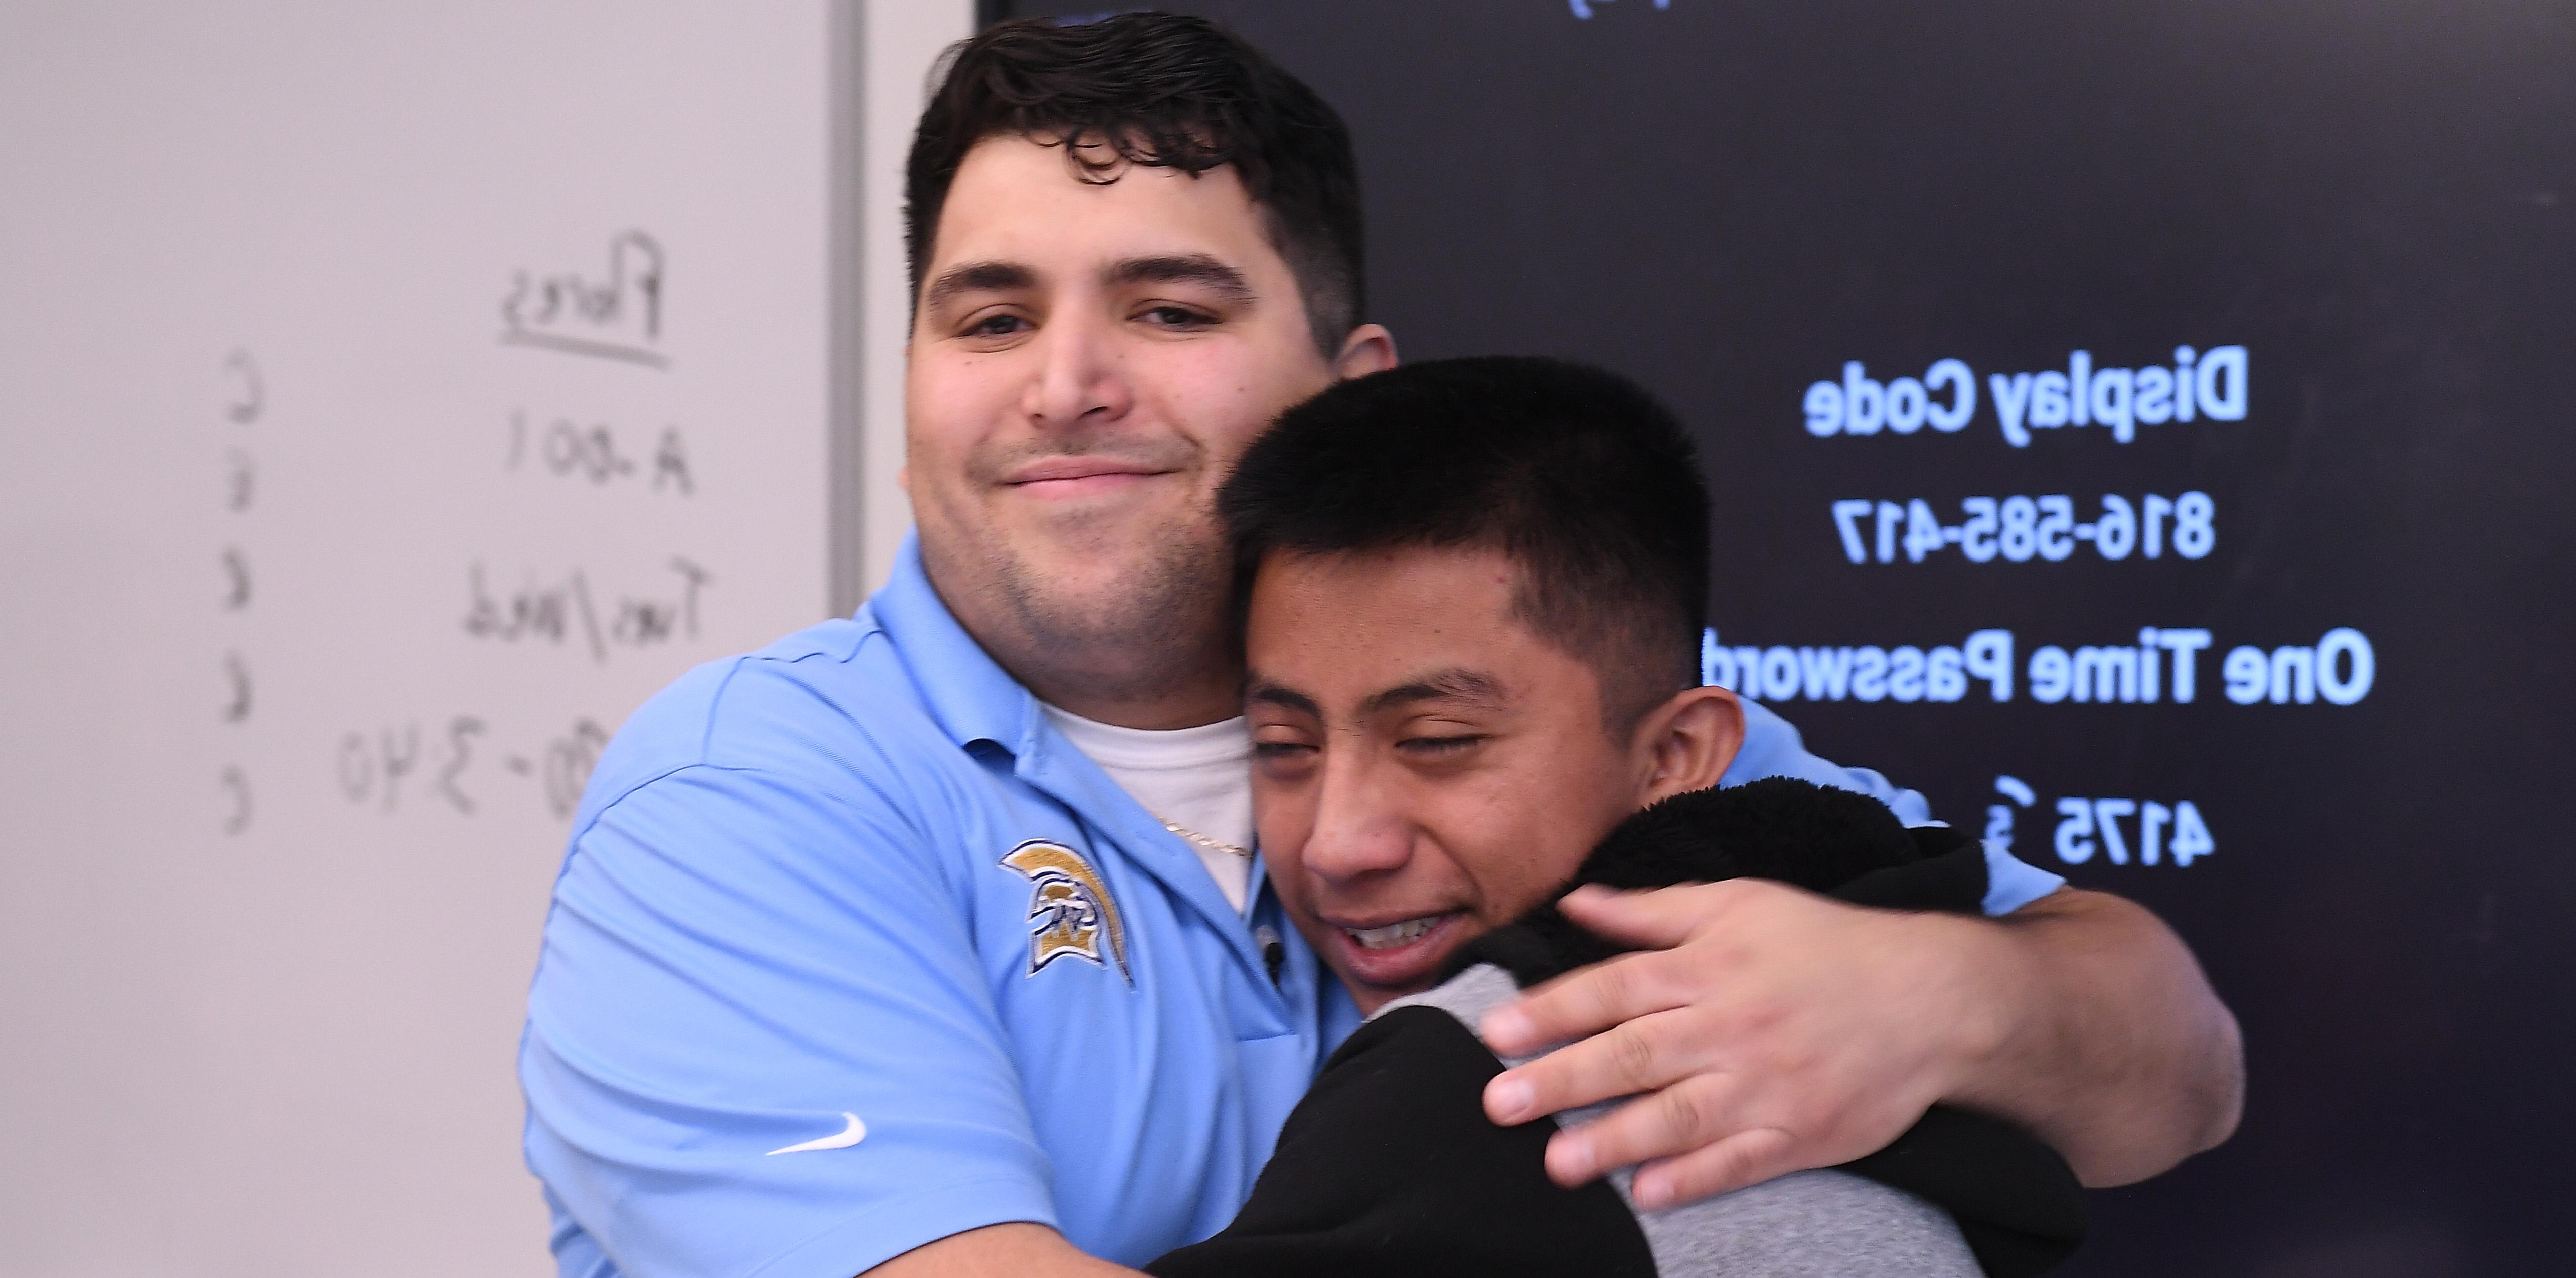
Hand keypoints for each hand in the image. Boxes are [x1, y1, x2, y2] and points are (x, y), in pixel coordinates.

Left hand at [1476, 879, 2012, 1208]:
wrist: (1932, 997)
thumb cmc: (1825, 944)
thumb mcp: (1739, 903)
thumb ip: (1652, 911)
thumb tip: (1576, 904)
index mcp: (1711, 966)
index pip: (1616, 988)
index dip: (1553, 1009)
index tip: (1496, 1031)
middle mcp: (1733, 1025)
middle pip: (1636, 1054)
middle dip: (1564, 1080)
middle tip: (1500, 1104)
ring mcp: (1768, 1084)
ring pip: (1681, 1116)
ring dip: (1615, 1140)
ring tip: (1557, 1161)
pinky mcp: (1804, 1132)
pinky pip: (1742, 1161)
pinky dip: (1696, 1178)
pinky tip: (1648, 1194)